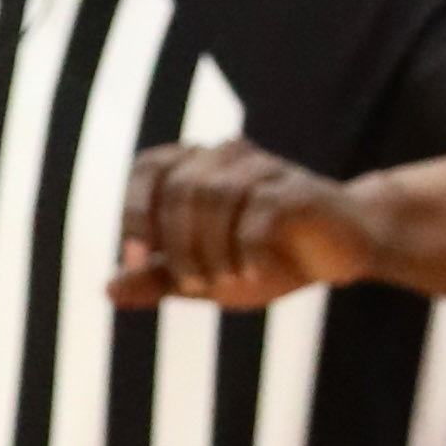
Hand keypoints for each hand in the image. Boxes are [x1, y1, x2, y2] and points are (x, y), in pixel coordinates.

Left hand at [110, 140, 380, 309]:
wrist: (337, 253)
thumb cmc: (265, 257)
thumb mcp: (203, 276)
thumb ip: (157, 279)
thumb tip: (108, 289)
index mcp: (200, 167)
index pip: (149, 166)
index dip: (135, 212)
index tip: (136, 259)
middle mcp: (229, 157)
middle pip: (180, 188)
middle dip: (176, 245)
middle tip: (193, 283)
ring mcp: (265, 169)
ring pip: (214, 195)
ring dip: (210, 250)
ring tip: (225, 281)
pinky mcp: (297, 191)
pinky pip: (257, 216)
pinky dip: (248, 254)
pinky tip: (255, 275)